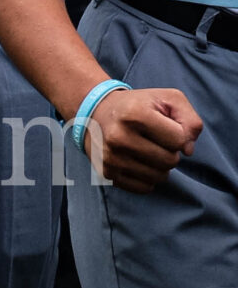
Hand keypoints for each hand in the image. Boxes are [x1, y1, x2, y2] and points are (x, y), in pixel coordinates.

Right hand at [87, 85, 203, 192]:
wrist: (95, 112)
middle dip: (170, 151)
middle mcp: (118, 136)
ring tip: (147, 150)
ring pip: (160, 177)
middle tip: (156, 140)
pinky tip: (138, 162)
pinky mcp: (106, 173)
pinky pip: (145, 187)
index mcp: (133, 114)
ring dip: (160, 166)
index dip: (179, 134)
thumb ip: (191, 121)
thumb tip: (188, 151)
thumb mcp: (169, 100)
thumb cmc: (139, 105)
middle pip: (170, 161)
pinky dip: (148, 177)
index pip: (179, 140)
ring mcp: (110, 157)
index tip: (165, 126)